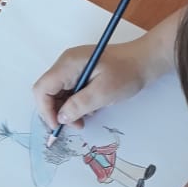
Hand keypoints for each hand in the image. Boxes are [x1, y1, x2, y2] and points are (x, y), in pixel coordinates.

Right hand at [32, 38, 150, 129]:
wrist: (145, 60)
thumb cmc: (126, 73)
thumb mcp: (103, 93)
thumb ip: (79, 105)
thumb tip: (61, 117)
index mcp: (68, 64)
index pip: (42, 89)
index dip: (46, 110)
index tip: (59, 126)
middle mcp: (66, 63)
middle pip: (48, 92)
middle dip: (57, 112)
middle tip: (76, 125)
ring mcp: (74, 66)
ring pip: (58, 93)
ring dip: (68, 109)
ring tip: (86, 117)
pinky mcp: (81, 71)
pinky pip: (70, 90)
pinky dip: (76, 103)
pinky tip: (91, 108)